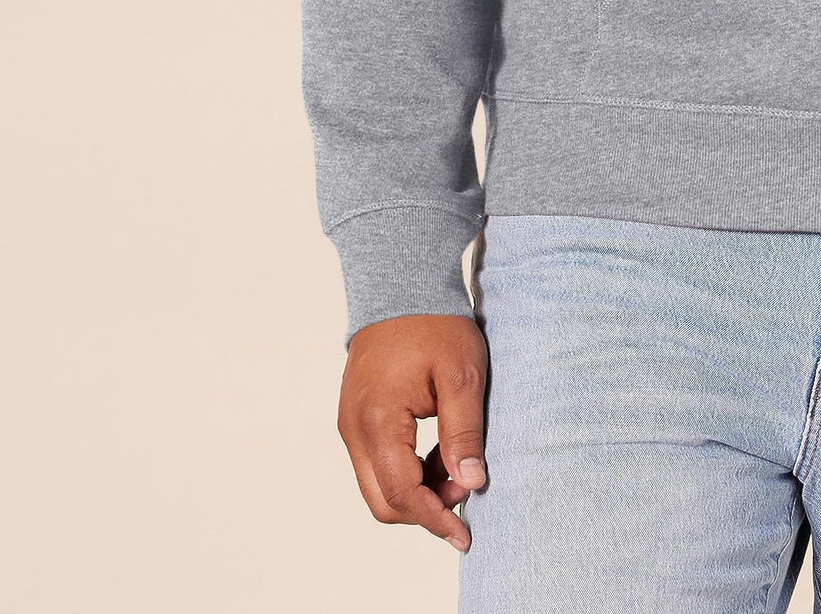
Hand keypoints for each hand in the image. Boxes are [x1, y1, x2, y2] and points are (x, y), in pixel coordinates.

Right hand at [336, 313, 490, 551]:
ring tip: (458, 466)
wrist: (402, 283)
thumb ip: (464, 432)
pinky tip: (438, 453)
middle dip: (426, 508)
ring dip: (417, 489)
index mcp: (377, 421)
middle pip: (383, 500)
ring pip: (378, 484)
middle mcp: (353, 429)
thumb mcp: (462, 374)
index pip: (403, 494)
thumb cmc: (434, 323)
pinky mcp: (356, 416)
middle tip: (466, 490)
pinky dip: (406, 470)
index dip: (435, 519)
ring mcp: (350, 423)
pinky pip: (376, 462)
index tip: (464, 535)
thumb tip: (470, 484)